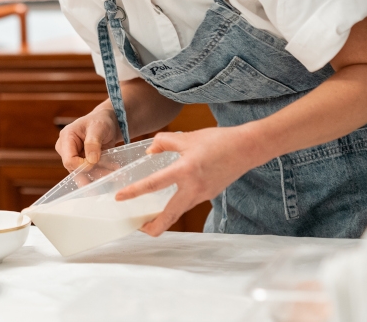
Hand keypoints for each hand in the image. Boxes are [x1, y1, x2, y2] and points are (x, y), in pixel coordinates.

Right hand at [54, 106, 121, 170]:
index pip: (69, 160)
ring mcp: (73, 157)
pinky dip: (101, 172)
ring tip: (114, 170)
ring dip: (99, 174)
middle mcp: (66, 149)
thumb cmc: (100, 121)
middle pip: (74, 169)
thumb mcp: (98, 127)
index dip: (82, 165)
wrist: (106, 122)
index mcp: (66, 137)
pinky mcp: (81, 162)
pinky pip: (89, 173)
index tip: (96, 161)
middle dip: (93, 172)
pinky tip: (112, 169)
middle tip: (110, 173)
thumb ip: (93, 143)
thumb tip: (91, 161)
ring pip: (82, 174)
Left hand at [114, 127, 263, 235]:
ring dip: (163, 218)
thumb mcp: (187, 137)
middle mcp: (193, 188)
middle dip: (152, 226)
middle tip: (136, 228)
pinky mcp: (208, 195)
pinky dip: (175, 207)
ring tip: (147, 218)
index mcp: (185, 170)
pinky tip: (167, 201)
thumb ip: (164, 142)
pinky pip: (188, 204)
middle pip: (170, 215)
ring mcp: (202, 194)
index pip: (154, 184)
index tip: (119, 198)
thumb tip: (150, 151)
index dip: (135, 192)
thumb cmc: (218, 140)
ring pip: (179, 212)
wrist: (247, 148)